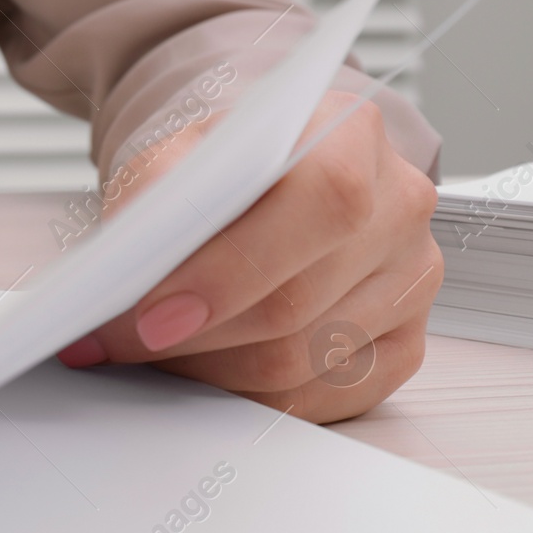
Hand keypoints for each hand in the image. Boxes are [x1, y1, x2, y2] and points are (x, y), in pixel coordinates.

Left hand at [58, 90, 441, 422]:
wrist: (264, 181)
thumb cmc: (225, 169)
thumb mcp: (179, 154)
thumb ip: (157, 199)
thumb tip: (120, 272)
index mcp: (351, 136)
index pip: (316, 205)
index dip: (227, 271)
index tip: (151, 314)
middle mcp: (398, 205)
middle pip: (297, 300)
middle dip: (193, 335)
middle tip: (123, 342)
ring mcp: (411, 279)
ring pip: (300, 359)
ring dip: (208, 368)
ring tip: (154, 352)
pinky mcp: (404, 342)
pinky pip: (319, 396)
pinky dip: (246, 395)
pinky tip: (203, 370)